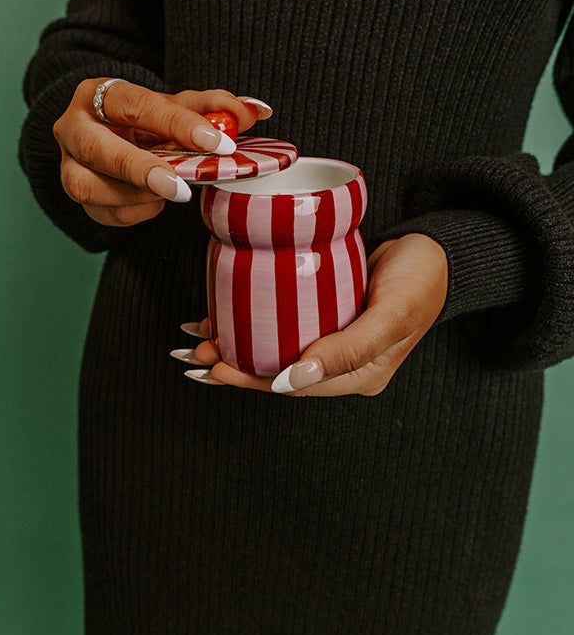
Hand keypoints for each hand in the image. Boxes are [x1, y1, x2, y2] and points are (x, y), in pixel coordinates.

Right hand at [53, 79, 271, 226]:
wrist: (112, 134)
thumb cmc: (147, 119)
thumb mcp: (178, 107)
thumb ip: (214, 106)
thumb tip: (257, 110)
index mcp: (98, 93)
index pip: (135, 104)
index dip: (178, 124)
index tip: (219, 144)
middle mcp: (72, 127)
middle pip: (97, 148)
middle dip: (141, 169)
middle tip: (182, 189)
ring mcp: (66, 164)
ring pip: (88, 186)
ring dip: (136, 195)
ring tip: (171, 191)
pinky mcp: (74, 196)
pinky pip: (101, 214)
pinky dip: (135, 212)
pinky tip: (155, 201)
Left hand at [184, 233, 447, 395]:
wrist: (438, 247)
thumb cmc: (422, 278)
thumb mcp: (391, 314)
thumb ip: (347, 349)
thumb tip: (291, 381)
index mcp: (359, 376)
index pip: (294, 386)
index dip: (250, 380)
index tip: (215, 367)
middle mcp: (342, 363)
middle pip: (278, 371)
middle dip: (235, 365)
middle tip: (196, 351)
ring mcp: (334, 338)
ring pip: (277, 349)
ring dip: (238, 344)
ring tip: (201, 338)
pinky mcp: (327, 313)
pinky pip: (285, 324)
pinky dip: (255, 321)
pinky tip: (228, 316)